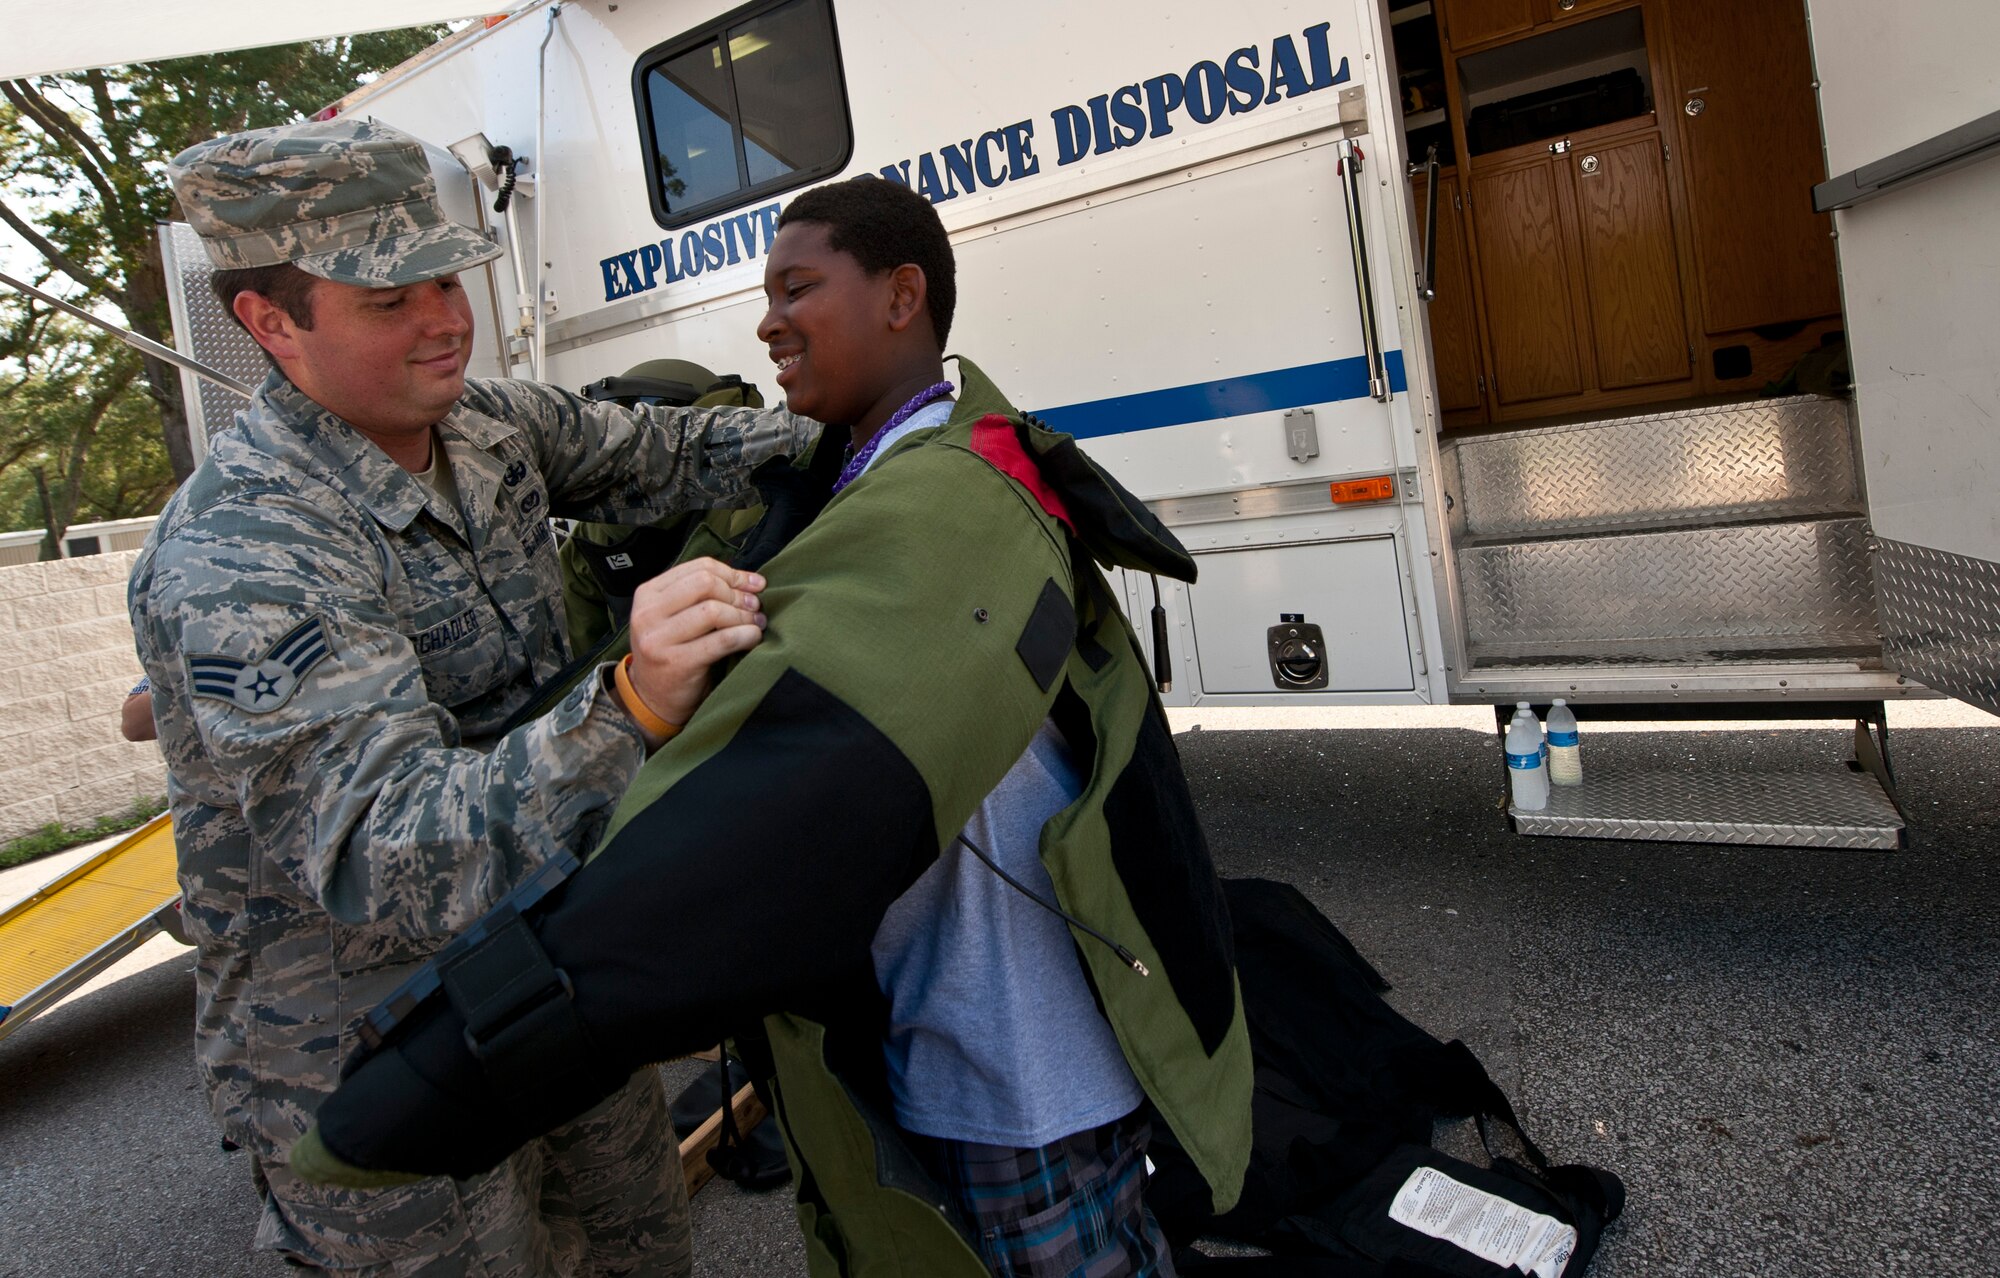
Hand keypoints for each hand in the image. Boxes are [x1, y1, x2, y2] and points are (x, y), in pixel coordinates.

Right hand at [621, 557, 766, 729]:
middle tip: (755, 606)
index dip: (733, 574)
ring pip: (713, 610)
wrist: (653, 699)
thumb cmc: (673, 652)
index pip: (699, 568)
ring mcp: (659, 639)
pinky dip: (745, 635)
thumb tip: (751, 581)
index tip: (755, 584)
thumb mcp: (674, 617)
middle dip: (737, 594)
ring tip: (756, 623)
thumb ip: (701, 595)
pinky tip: (753, 638)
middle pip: (705, 584)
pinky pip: (722, 640)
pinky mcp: (677, 663)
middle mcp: (648, 613)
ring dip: (743, 615)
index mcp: (648, 594)